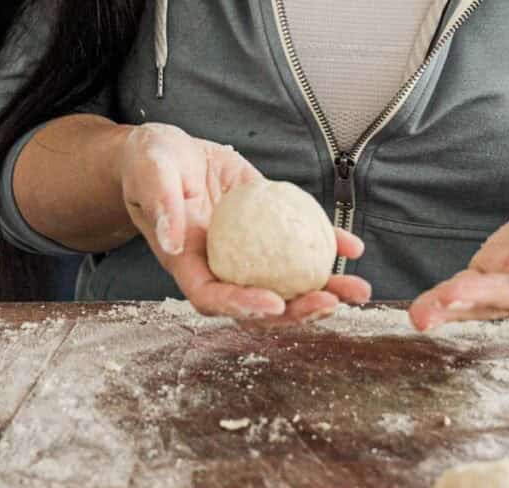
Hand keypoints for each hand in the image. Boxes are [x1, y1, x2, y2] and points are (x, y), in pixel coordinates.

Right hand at [121, 124, 370, 322]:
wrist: (170, 153)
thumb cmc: (151, 163)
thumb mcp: (151, 172)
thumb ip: (161, 204)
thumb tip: (173, 241)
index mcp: (187, 262)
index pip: (212, 297)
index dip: (241, 307)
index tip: (274, 304)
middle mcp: (219, 267)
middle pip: (257, 305)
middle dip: (296, 313)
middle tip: (330, 303)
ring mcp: (247, 254)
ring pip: (285, 284)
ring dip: (323, 292)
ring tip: (357, 291)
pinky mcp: (268, 231)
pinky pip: (299, 246)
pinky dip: (328, 247)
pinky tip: (353, 247)